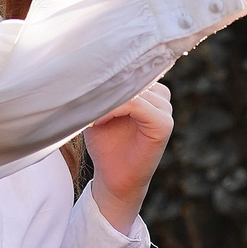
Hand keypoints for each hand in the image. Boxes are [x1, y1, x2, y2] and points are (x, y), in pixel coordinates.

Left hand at [84, 81, 174, 229]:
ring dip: (108, 99)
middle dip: (105, 87)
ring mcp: (165, 110)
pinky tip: (99, 120)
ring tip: (90, 114)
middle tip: (82, 98)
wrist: (113, 179)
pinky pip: (138, 105)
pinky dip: (114, 109)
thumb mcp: (99, 111)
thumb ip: (102, 91)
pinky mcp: (163, 124)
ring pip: (133, 89)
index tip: (81, 87)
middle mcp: (160, 97)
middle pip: (132, 77)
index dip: (105, 75)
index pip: (129, 68)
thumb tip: (89, 71)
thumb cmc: (106, 144)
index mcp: (148, 91)